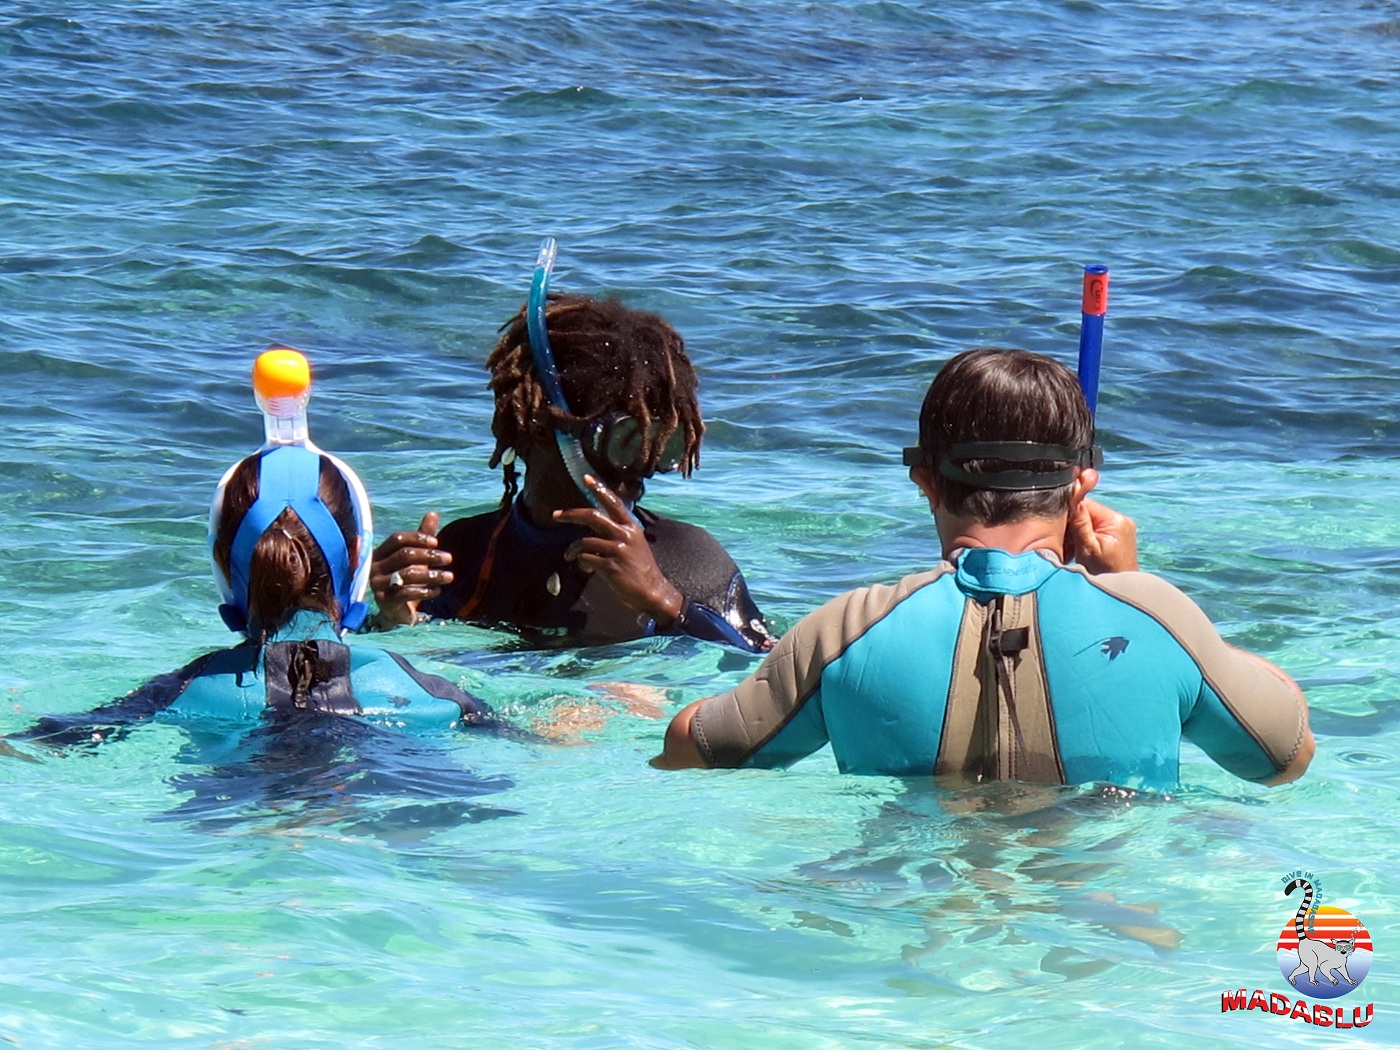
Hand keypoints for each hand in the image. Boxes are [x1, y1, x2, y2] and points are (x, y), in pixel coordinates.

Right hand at [370, 511, 453, 626]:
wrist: (397, 610)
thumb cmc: (406, 578)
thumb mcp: (416, 557)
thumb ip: (423, 537)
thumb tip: (433, 513)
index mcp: (380, 552)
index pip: (397, 539)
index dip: (417, 538)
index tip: (436, 542)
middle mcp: (375, 567)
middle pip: (404, 555)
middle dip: (429, 556)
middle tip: (449, 558)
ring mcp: (378, 584)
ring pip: (408, 574)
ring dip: (432, 575)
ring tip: (450, 576)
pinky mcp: (385, 601)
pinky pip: (408, 593)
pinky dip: (426, 591)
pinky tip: (438, 590)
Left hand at [552, 475, 684, 626]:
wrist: (651, 590)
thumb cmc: (640, 567)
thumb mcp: (633, 543)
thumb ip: (616, 533)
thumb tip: (593, 529)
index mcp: (631, 527)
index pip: (613, 502)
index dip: (599, 488)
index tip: (586, 478)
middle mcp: (624, 534)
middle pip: (593, 516)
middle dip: (571, 514)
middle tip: (556, 515)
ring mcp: (617, 550)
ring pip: (584, 541)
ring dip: (572, 549)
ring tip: (569, 556)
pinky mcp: (611, 566)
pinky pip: (587, 559)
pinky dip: (582, 563)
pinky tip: (586, 568)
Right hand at [1066, 497, 1138, 573]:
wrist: (1119, 593)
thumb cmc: (1104, 574)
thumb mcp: (1087, 548)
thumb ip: (1080, 523)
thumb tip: (1073, 496)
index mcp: (1115, 521)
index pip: (1086, 504)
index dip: (1070, 514)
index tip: (1062, 529)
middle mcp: (1122, 520)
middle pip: (1088, 511)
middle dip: (1075, 525)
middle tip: (1069, 543)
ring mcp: (1122, 527)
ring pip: (1091, 519)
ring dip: (1080, 531)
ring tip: (1076, 549)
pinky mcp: (1119, 534)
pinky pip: (1098, 527)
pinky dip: (1088, 536)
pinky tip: (1084, 549)